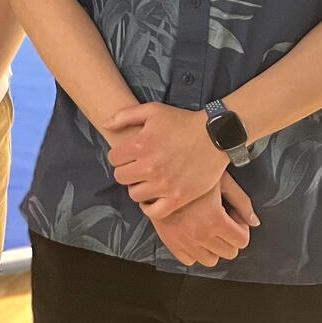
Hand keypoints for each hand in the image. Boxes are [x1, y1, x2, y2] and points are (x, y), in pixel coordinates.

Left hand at [105, 102, 226, 218]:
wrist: (215, 136)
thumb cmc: (182, 121)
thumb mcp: (152, 110)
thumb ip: (124, 116)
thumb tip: (105, 125)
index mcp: (140, 145)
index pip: (113, 159)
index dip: (119, 157)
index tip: (128, 156)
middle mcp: (149, 166)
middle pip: (121, 178)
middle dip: (126, 172)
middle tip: (137, 168)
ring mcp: (164, 184)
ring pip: (134, 195)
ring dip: (138, 188)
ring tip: (146, 181)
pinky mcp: (179, 197)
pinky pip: (154, 212)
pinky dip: (150, 208)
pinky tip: (153, 198)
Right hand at [152, 172, 259, 267]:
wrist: (158, 173)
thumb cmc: (191, 172)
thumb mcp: (221, 181)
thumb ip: (241, 202)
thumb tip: (255, 222)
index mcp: (214, 219)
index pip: (242, 240)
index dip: (240, 227)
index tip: (232, 216)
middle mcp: (199, 234)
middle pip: (230, 252)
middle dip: (229, 237)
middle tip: (220, 221)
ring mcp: (183, 241)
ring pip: (211, 260)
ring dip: (213, 247)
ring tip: (207, 228)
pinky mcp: (170, 243)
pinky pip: (189, 260)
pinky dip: (194, 251)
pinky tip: (192, 233)